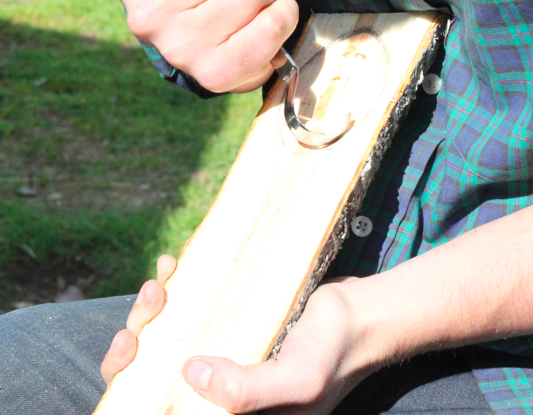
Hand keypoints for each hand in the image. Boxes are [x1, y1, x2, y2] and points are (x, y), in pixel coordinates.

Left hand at [102, 259, 377, 414]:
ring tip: (162, 280)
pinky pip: (193, 304)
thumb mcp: (299, 382)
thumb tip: (191, 374)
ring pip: (169, 333)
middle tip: (150, 301)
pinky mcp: (232, 318)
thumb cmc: (335, 353)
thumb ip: (248, 392)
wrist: (363, 313)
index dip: (131, 380)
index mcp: (230, 413)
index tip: (131, 344)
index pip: (162, 406)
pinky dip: (177, 284)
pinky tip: (173, 266)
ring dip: (154, 306)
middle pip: (155, 367)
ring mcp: (224, 349)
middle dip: (139, 334)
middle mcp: (220, 385)